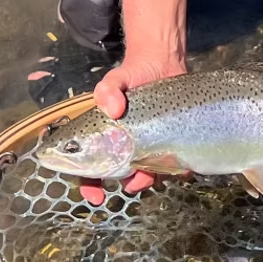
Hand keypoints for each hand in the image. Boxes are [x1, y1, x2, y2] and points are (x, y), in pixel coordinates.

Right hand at [77, 55, 185, 206]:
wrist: (164, 65)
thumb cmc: (133, 74)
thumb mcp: (116, 79)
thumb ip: (108, 90)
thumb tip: (112, 109)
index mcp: (100, 138)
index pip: (86, 169)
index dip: (88, 186)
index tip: (96, 196)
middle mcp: (120, 148)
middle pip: (117, 177)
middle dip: (124, 182)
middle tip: (132, 177)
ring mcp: (144, 149)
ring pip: (142, 176)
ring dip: (146, 178)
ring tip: (150, 169)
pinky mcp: (167, 146)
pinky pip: (168, 168)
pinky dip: (171, 170)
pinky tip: (176, 163)